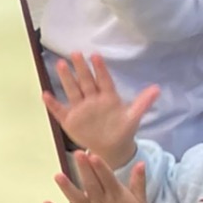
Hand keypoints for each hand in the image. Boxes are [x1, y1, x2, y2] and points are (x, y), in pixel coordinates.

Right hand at [41, 52, 157, 166]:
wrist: (111, 148)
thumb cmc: (122, 131)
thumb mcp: (134, 117)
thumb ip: (143, 103)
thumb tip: (157, 89)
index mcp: (108, 97)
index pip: (103, 80)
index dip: (100, 69)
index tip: (95, 56)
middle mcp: (92, 99)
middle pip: (85, 81)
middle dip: (80, 68)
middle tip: (75, 53)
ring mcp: (80, 109)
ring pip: (72, 91)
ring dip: (66, 79)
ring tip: (61, 65)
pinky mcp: (70, 121)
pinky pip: (59, 111)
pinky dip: (52, 104)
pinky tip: (45, 95)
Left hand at [44, 149, 151, 202]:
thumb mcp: (139, 199)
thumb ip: (138, 180)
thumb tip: (141, 163)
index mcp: (116, 195)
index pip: (107, 179)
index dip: (100, 167)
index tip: (93, 155)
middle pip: (91, 185)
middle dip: (84, 169)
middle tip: (77, 154)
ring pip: (77, 199)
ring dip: (67, 188)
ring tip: (57, 176)